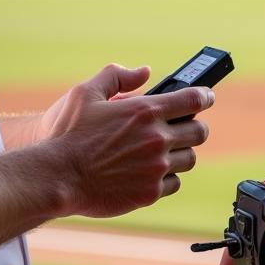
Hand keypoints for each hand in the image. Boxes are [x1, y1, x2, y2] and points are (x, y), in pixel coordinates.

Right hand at [41, 63, 211, 218]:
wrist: (58, 176)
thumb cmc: (69, 133)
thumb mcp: (86, 92)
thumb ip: (117, 75)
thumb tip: (144, 71)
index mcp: (146, 110)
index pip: (194, 99)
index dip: (205, 96)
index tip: (207, 97)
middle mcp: (157, 138)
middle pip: (200, 131)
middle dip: (194, 127)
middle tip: (183, 127)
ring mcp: (156, 167)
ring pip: (190, 159)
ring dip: (181, 153)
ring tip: (164, 151)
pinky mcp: (150, 193)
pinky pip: (175, 183)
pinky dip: (167, 177)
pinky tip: (151, 172)